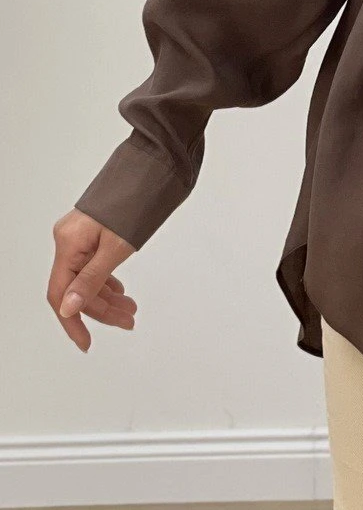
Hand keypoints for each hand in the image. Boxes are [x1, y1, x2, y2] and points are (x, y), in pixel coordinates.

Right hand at [49, 209, 136, 350]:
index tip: (86, 343)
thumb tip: (68, 309)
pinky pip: (93, 264)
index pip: (60, 294)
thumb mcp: (116, 248)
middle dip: (101, 309)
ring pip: (87, 276)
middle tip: (127, 321)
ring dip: (107, 296)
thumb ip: (91, 280)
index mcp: (68, 243)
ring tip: (130, 310)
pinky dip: (107, 280)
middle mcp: (68, 239)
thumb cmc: (137, 200)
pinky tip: (120, 291)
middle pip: (76, 287)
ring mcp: (80, 235)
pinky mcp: (93, 231)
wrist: (154, 166)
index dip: (73, 322)